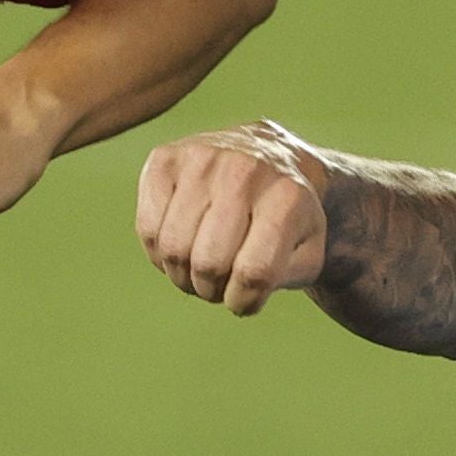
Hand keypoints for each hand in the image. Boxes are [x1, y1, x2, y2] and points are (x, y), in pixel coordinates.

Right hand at [135, 123, 331, 314]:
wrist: (270, 154)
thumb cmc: (287, 216)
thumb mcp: (307, 249)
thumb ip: (285, 277)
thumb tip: (241, 292)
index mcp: (286, 197)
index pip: (253, 272)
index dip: (242, 301)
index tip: (243, 300)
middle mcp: (243, 171)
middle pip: (209, 263)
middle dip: (210, 290)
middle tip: (218, 285)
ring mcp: (201, 159)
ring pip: (174, 248)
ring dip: (182, 276)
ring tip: (199, 269)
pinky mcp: (165, 158)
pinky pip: (148, 229)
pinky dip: (159, 253)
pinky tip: (180, 247)